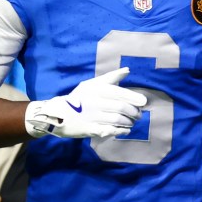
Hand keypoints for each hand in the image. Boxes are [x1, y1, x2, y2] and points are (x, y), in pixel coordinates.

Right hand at [25, 67, 146, 137]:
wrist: (57, 114)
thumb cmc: (79, 98)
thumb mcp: (91, 84)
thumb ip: (110, 77)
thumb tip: (127, 70)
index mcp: (95, 89)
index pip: (119, 93)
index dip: (133, 98)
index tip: (143, 102)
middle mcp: (94, 102)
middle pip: (120, 107)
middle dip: (133, 112)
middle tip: (138, 115)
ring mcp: (91, 117)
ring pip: (117, 120)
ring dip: (129, 122)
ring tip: (132, 122)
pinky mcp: (90, 129)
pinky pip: (110, 131)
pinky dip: (121, 131)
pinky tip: (125, 130)